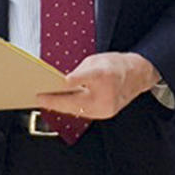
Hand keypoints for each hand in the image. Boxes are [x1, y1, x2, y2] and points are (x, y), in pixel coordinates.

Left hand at [36, 52, 157, 120]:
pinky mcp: (105, 114)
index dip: (68, 82)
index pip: (83, 79)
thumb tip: (59, 83)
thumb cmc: (114, 65)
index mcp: (105, 74)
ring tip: (43, 101)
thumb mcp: (95, 60)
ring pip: (77, 109)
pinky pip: (83, 112)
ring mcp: (107, 107)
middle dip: (54, 100)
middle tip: (38, 98)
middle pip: (75, 101)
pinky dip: (70, 108)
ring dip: (59, 106)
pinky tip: (57, 105)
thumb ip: (78, 72)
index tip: (53, 85)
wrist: (137, 76)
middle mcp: (107, 93)